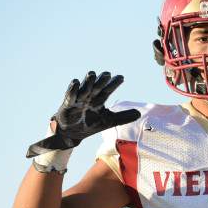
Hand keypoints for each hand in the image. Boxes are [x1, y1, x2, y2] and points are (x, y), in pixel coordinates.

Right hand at [26, 71, 140, 157]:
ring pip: (84, 89)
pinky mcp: (68, 105)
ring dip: (88, 82)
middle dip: (102, 81)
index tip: (121, 78)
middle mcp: (89, 97)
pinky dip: (73, 89)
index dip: (113, 84)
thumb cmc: (89, 124)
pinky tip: (76, 82)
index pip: (107, 90)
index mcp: (98, 100)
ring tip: (92, 74)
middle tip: (108, 74)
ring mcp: (78, 100)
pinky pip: (70, 96)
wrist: (72, 134)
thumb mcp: (109, 121)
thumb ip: (123, 117)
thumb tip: (139, 113)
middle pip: (97, 87)